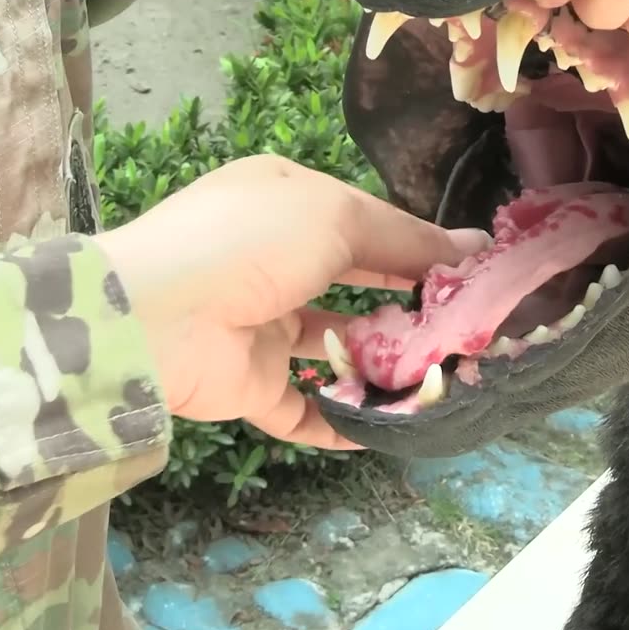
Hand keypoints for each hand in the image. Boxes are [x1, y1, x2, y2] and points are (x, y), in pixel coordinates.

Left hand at [94, 155, 490, 448]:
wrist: (155, 317)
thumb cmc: (251, 244)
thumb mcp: (339, 219)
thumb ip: (407, 239)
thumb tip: (473, 246)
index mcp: (286, 202)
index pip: (367, 223)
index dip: (418, 245)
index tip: (473, 272)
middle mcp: (272, 259)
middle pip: (354, 281)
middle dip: (406, 301)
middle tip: (465, 325)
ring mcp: (259, 323)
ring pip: (334, 346)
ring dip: (381, 359)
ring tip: (438, 371)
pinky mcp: (250, 383)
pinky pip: (305, 407)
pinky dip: (344, 420)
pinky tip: (390, 427)